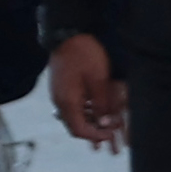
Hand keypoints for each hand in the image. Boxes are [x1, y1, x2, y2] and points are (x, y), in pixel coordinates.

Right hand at [49, 33, 127, 152]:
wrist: (66, 35)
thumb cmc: (84, 55)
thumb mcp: (99, 80)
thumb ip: (102, 104)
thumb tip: (105, 123)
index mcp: (68, 102)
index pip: (80, 131)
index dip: (96, 136)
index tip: (111, 134)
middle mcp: (60, 102)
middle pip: (75, 127)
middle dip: (94, 131)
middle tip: (111, 129)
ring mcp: (59, 95)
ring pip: (74, 117)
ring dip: (90, 121)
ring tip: (107, 120)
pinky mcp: (62, 88)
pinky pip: (73, 107)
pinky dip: (85, 111)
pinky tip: (97, 107)